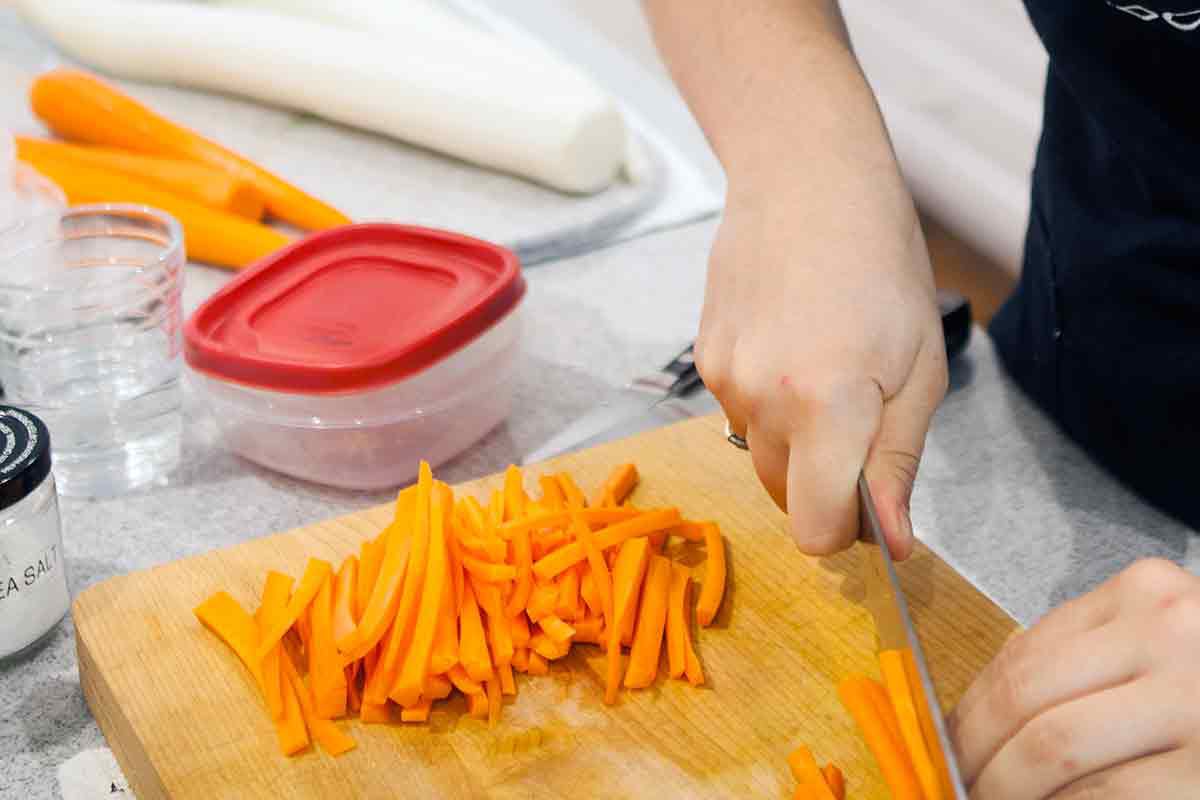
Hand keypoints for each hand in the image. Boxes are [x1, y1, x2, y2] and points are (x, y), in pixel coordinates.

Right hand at [696, 179, 946, 557]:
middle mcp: (761, 402)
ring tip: (825, 371)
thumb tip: (892, 541)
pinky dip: (766, 405)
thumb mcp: (920, 368)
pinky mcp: (704, 359)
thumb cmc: (882, 266)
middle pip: (785, 500)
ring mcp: (723, 381)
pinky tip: (791, 347)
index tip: (875, 499)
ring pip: (758, 456)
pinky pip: (737, 415)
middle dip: (824, 485)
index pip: (816, 531)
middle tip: (862, 421)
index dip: (849, 530)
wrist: (805, 180)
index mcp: (827, 407)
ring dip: (794, 444)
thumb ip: (898, 462)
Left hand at [950, 559, 1199, 797]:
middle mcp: (1167, 631)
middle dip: (975, 752)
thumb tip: (979, 717)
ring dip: (1007, 787)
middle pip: (1024, 696)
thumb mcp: (1152, 650)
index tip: (948, 745)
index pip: (1022, 652)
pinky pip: (1106, 793)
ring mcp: (1191, 697)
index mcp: (1142, 593)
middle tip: (959, 785)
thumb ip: (1078, 661)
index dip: (970, 710)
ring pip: (1051, 748)